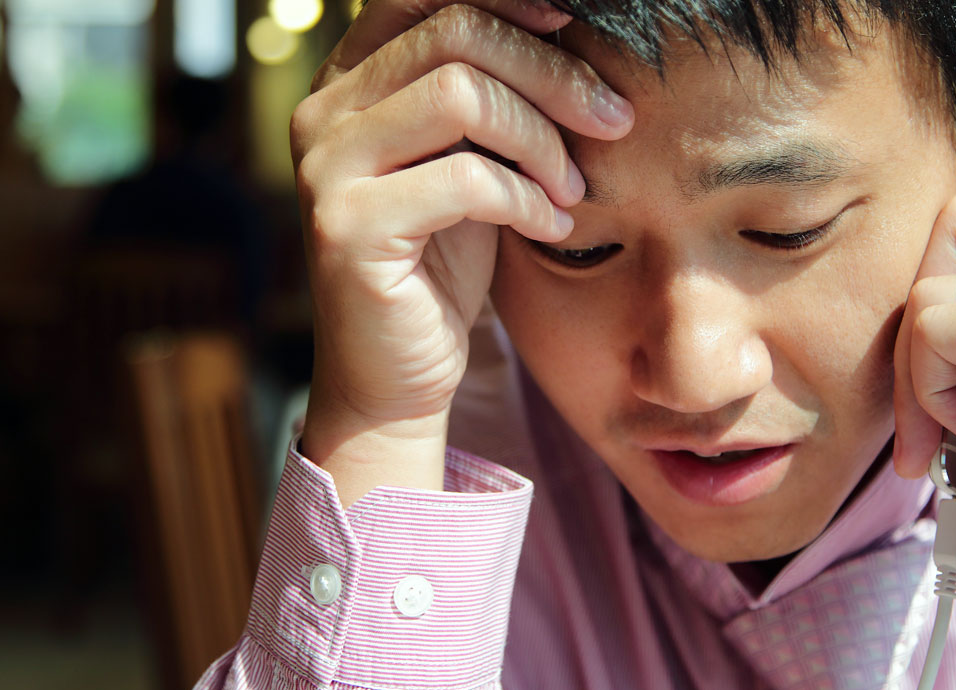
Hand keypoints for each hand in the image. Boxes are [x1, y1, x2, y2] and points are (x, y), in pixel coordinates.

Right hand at [290, 0, 632, 499]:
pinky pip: (466, 180)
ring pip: (461, 95)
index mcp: (350, 81)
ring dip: (543, 139)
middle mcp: (323, 110)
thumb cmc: (442, 265)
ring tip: (574, 186)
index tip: (578, 24)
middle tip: (614, 118)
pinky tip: (552, 227)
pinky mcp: (348, 228)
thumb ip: (489, 100)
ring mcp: (326, 167)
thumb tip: (565, 27)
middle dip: (553, 72)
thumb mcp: (469, 163)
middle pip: (455, 32)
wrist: (395, 372)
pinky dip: (527, 200)